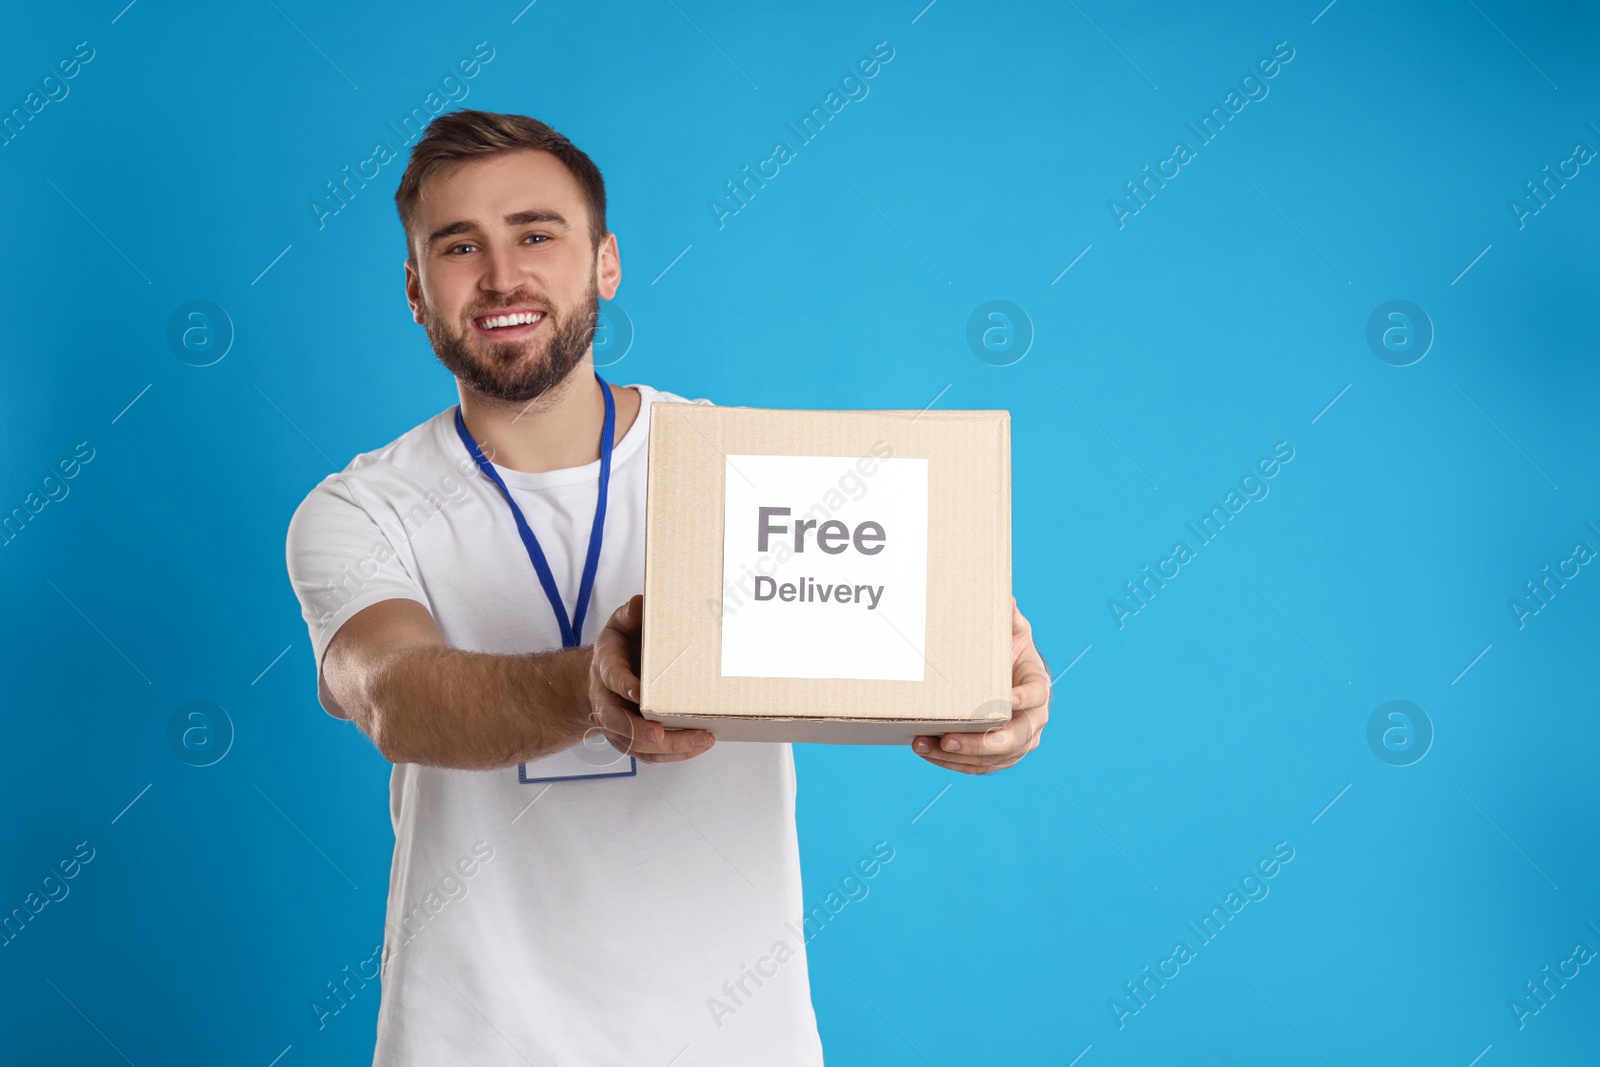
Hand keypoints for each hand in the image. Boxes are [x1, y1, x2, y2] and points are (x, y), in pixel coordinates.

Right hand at [588, 594, 716, 762]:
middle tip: (666, 732)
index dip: (624, 685)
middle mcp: (608, 702)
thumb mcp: (621, 624)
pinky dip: (675, 753)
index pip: (611, 678)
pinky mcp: (634, 738)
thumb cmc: (619, 648)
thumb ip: (630, 615)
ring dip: (669, 746)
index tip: (638, 691)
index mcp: (605, 669)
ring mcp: (619, 725)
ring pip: (638, 743)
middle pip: (620, 723)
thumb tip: (641, 603)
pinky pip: (651, 753)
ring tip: (702, 739)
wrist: (603, 674)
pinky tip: (699, 746)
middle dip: (643, 730)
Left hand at [911, 597, 1049, 774]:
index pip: (1037, 695)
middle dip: (982, 742)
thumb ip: (1008, 617)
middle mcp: (1034, 719)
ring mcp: (1019, 741)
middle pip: (1016, 737)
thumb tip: (1006, 599)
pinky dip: (953, 763)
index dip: (1023, 699)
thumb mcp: (1010, 630)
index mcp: (1038, 686)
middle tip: (950, 739)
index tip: (1007, 700)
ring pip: (995, 758)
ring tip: (925, 745)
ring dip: (960, 756)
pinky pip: (980, 766)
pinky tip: (929, 752)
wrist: (1004, 676)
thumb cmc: (1006, 651)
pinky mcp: (1000, 756)